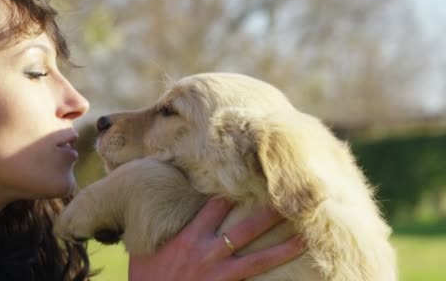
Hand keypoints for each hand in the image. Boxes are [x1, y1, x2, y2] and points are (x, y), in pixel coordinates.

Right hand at [128, 198, 304, 280]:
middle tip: (292, 199)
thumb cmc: (144, 279)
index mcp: (189, 237)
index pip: (217, 205)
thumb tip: (150, 209)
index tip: (253, 177)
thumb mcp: (142, 249)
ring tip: (305, 237)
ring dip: (284, 248)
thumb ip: (155, 229)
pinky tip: (294, 277)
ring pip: (259, 259)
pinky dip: (271, 280)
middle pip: (246, 227)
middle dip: (270, 213)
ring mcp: (219, 274)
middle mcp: (208, 252)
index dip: (235, 191)